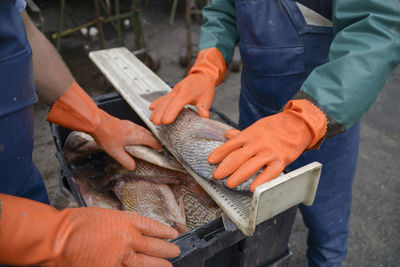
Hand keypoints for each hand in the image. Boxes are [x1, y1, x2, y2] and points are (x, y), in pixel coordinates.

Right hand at [54, 208, 179, 266]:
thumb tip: (130, 232)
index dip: (164, 231)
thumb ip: (120, 224)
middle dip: (167, 250)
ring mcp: (121, 257)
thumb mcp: (104, 216)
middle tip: (175, 251)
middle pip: (154, 246)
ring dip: (159, 265)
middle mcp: (129, 239)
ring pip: (146, 263)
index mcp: (127, 222)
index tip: (173, 234)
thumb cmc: (76, 223)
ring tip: (168, 266)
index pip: (153, 227)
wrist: (58, 238)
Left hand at [92, 109, 161, 169]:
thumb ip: (126, 161)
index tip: (160, 151)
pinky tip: (133, 138)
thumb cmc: (107, 136)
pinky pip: (137, 128)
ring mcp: (131, 124)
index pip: (153, 141)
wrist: (97, 123)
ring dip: (146, 137)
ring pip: (143, 131)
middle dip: (153, 142)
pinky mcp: (125, 123)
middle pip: (150, 135)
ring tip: (145, 144)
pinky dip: (140, 133)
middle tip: (153, 149)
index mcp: (138, 136)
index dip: (158, 147)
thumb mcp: (116, 153)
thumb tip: (133, 167)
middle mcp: (136, 129)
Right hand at [149, 47, 225, 124]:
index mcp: (187, 92)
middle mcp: (178, 90)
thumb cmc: (205, 87)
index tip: (166, 121)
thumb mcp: (207, 98)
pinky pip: (163, 97)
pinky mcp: (173, 92)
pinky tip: (151, 108)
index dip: (171, 112)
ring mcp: (174, 90)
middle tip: (155, 123)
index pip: (177, 103)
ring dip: (157, 110)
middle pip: (167, 102)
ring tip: (152, 119)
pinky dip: (157, 103)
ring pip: (163, 100)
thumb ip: (204, 107)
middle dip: (160, 113)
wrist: (202, 74)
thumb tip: (204, 116)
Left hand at [208, 100, 326, 191]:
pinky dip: (260, 180)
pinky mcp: (280, 161)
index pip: (230, 145)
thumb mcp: (256, 127)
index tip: (210, 161)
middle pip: (237, 157)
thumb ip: (241, 134)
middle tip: (216, 176)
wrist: (297, 125)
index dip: (219, 153)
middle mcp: (256, 144)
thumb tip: (227, 135)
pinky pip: (269, 173)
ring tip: (229, 183)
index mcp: (249, 135)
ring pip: (250, 166)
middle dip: (225, 167)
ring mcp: (268, 152)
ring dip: (238, 176)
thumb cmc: (274, 128)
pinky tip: (252, 188)